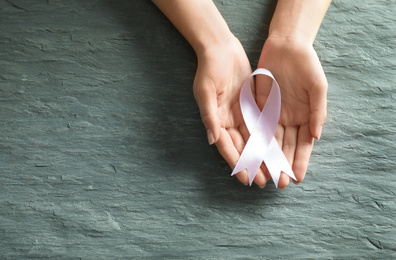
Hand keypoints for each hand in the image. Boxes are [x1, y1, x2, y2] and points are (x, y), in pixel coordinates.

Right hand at [194, 37, 269, 186]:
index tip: (246, 178)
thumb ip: (209, 116)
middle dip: (253, 165)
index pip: (227, 147)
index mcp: (216, 121)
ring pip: (254, 140)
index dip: (237, 163)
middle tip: (264, 182)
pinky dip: (268, 138)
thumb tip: (212, 140)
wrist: (221, 48)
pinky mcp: (251, 106)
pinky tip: (277, 149)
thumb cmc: (209, 69)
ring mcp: (240, 115)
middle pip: (242, 148)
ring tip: (273, 171)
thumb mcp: (206, 91)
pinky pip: (261, 125)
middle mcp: (228, 122)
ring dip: (262, 156)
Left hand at [256, 37, 327, 188]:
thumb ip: (318, 111)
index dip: (301, 161)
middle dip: (282, 165)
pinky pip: (256, 127)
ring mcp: (273, 115)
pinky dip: (254, 142)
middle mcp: (289, 120)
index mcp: (306, 117)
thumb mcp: (318, 87)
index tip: (298, 178)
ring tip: (265, 175)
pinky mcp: (259, 108)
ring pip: (270, 141)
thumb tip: (316, 136)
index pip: (303, 145)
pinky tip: (252, 155)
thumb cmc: (307, 65)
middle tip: (279, 183)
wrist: (286, 46)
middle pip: (285, 147)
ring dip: (267, 159)